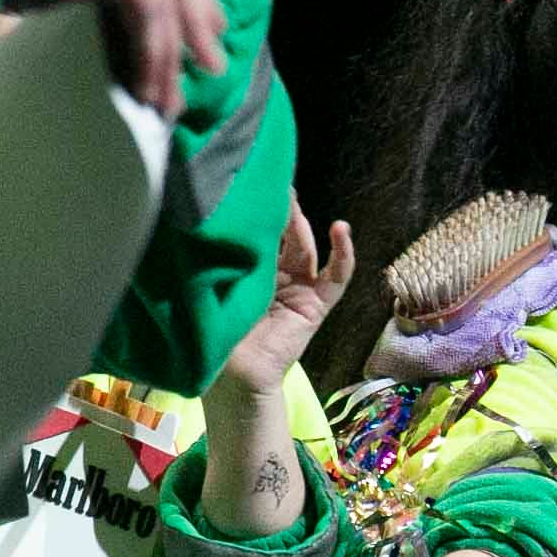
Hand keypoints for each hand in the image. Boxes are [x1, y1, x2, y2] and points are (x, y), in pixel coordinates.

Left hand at [213, 194, 353, 397]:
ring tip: (291, 198)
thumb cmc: (217, 333)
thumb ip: (224, 257)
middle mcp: (276, 276)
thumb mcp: (218, 285)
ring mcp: (299, 289)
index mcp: (250, 272)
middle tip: (272, 181)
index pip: (259, 234)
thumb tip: (213, 215)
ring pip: (305, 247)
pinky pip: (336, 278)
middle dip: (280, 209)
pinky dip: (343, 254)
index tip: (251, 182)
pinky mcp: (316, 305)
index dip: (260, 210)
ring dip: (301, 223)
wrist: (233, 375)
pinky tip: (342, 230)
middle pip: (284, 235)